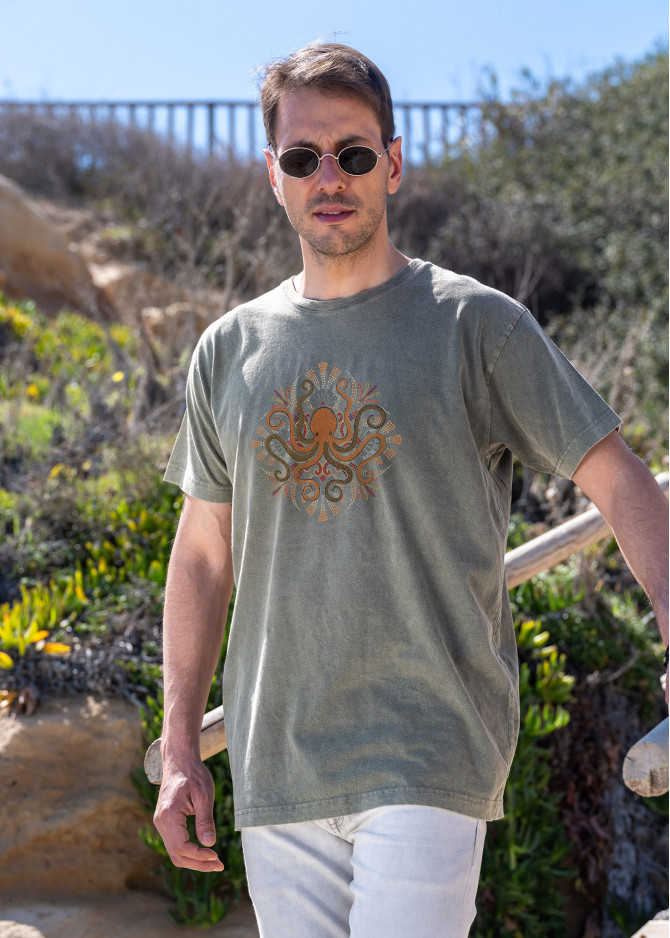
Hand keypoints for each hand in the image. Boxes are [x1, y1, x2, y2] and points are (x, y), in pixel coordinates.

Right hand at [153, 757, 223, 871]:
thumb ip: (205, 820)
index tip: (217, 855)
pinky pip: (174, 844)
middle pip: (176, 855)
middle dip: (198, 864)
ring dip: (193, 861)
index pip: (181, 847)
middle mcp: (161, 822)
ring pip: (174, 852)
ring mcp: (160, 823)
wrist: (179, 761)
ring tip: (214, 862)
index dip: (199, 856)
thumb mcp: (205, 795)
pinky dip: (188, 852)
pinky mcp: (164, 823)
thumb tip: (210, 844)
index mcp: (169, 815)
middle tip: (219, 865)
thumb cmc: (194, 775)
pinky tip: (203, 852)